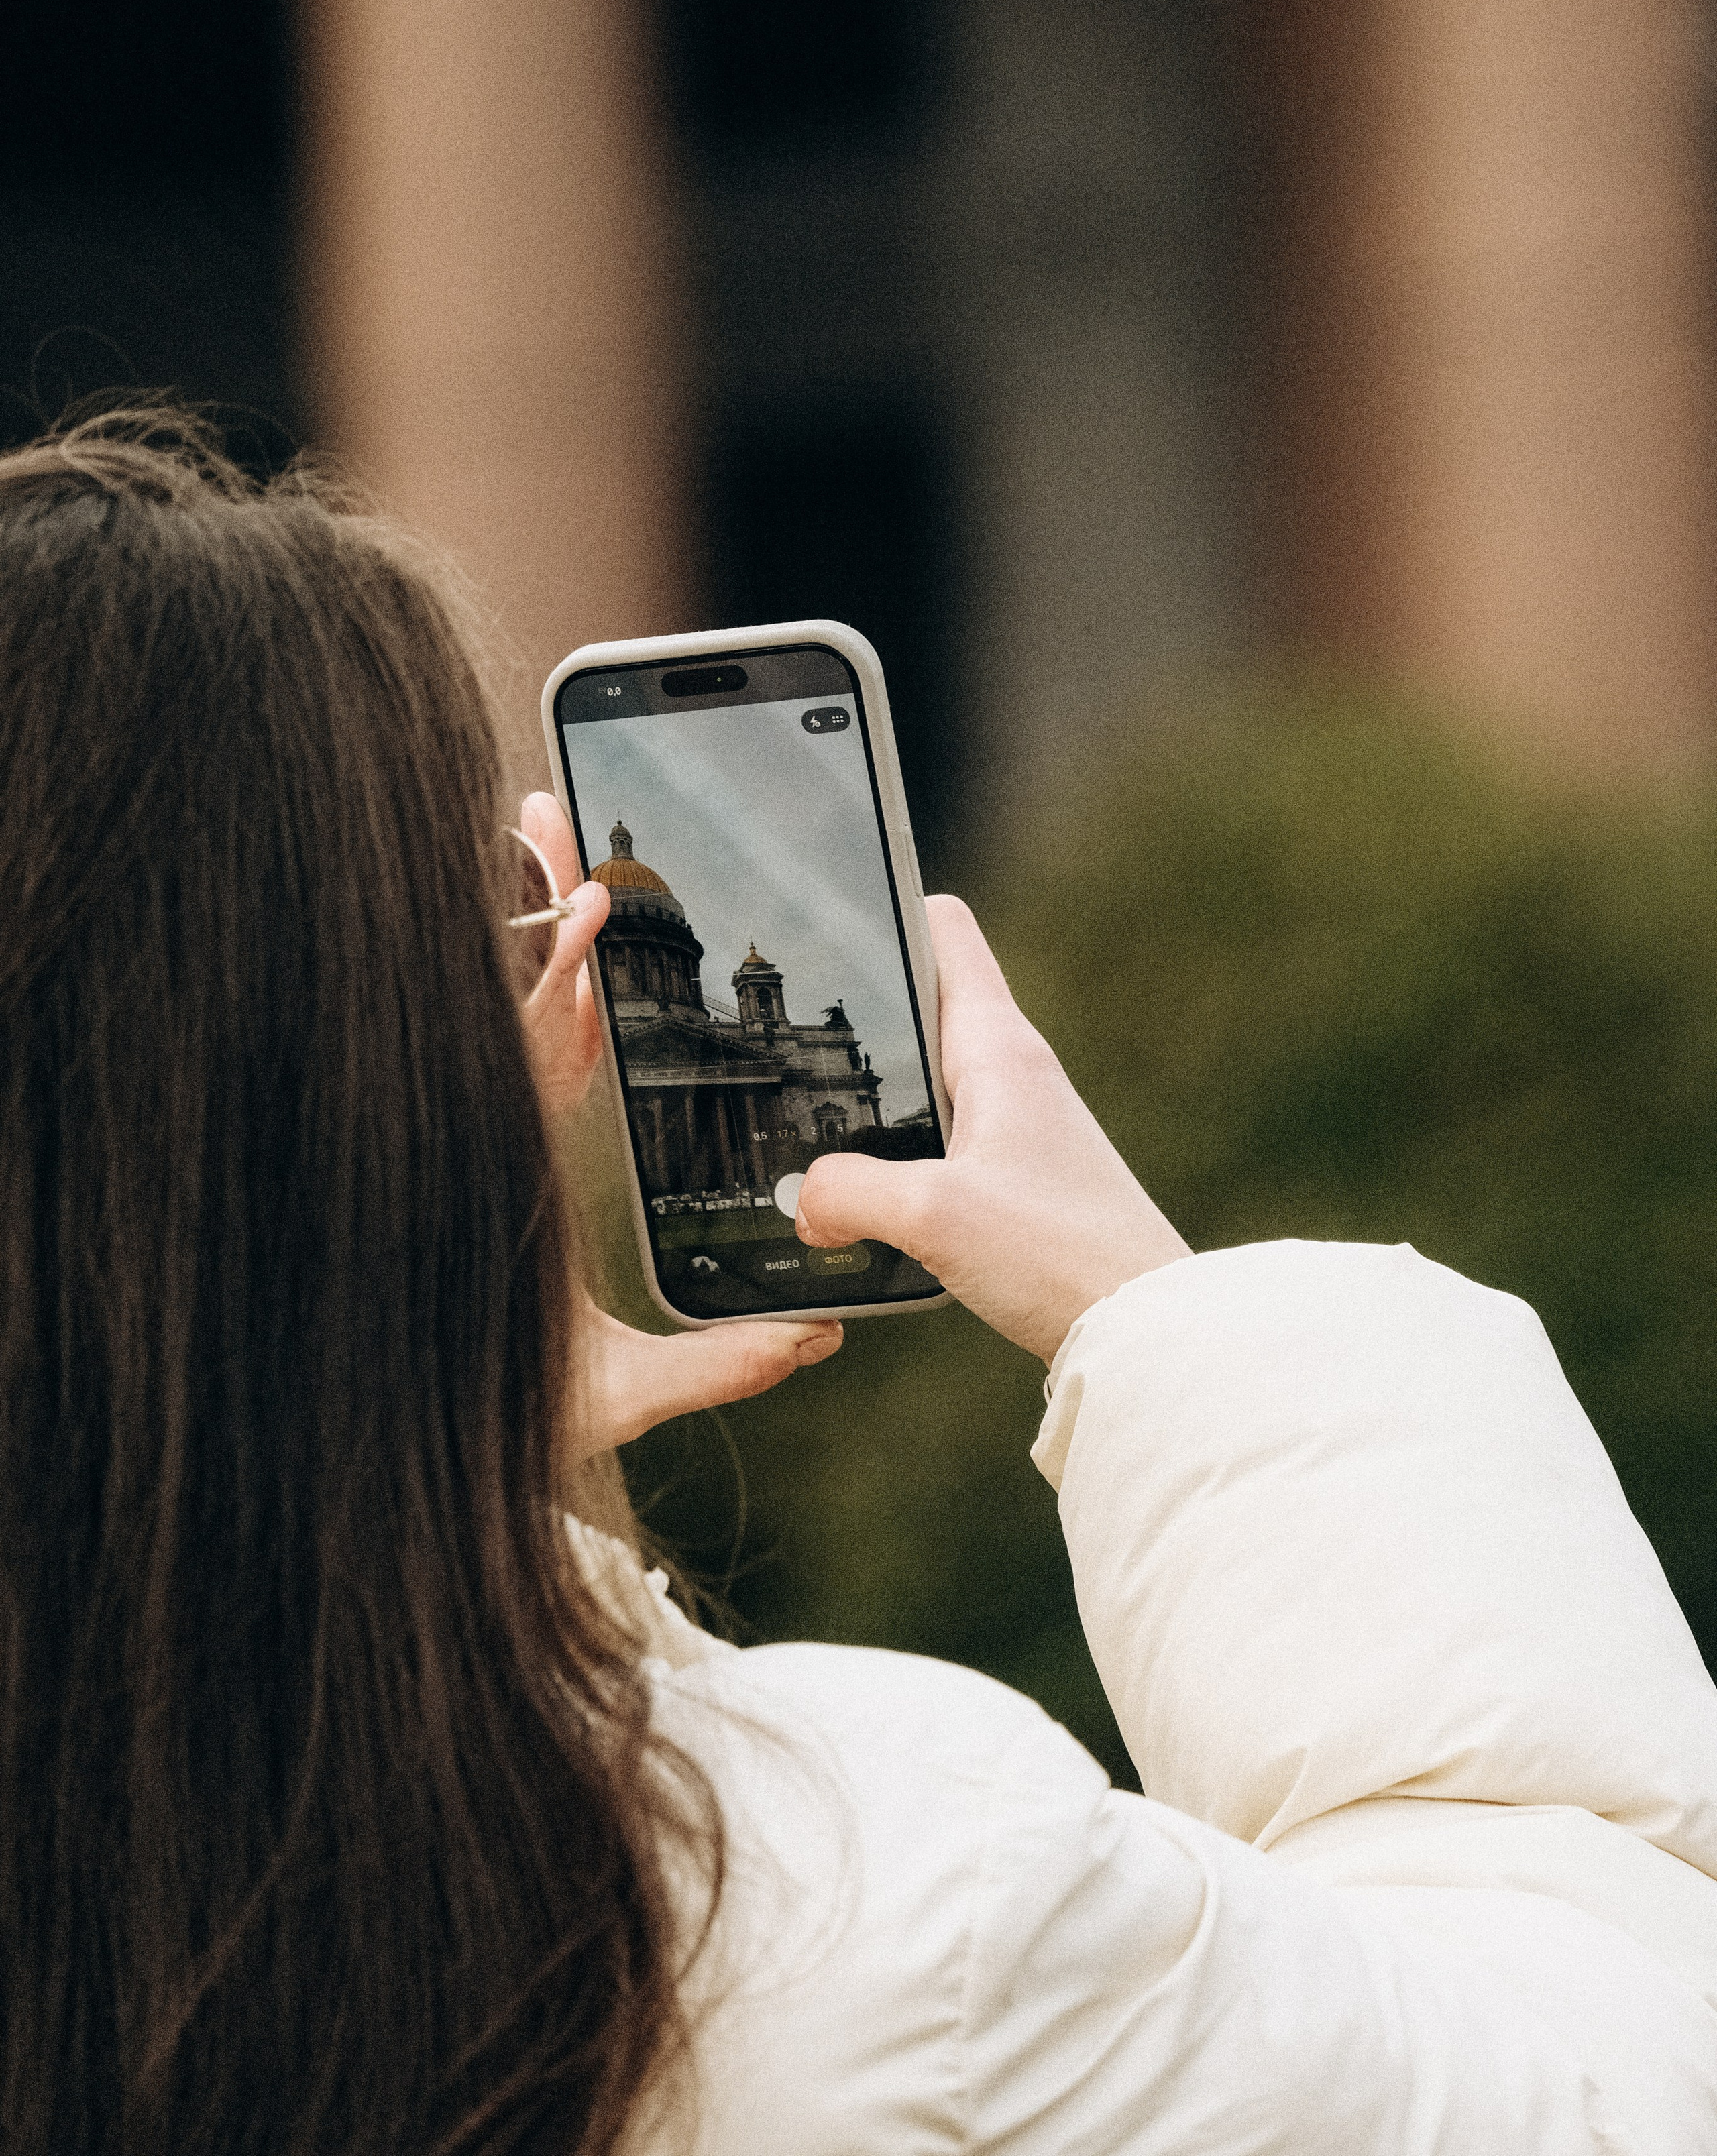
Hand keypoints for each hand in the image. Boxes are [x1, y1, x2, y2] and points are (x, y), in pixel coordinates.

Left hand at [516, 795, 845, 1450]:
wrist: (407, 1454)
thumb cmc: (505, 1425)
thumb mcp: (613, 1399)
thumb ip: (714, 1363)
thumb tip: (810, 1338)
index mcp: (503, 1184)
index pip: (528, 1060)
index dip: (554, 980)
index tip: (588, 908)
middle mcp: (484, 1146)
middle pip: (500, 999)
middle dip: (525, 900)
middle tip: (537, 807)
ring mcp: (480, 1138)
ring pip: (496, 1007)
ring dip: (517, 917)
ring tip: (536, 826)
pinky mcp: (487, 1145)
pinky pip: (510, 1045)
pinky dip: (533, 977)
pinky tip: (559, 924)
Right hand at [796, 896, 1188, 1364]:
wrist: (1146, 1329)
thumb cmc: (1061, 1253)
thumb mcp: (932, 1214)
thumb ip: (849, 1193)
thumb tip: (805, 1199)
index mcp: (998, 1047)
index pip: (946, 932)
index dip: (890, 908)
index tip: (833, 911)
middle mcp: (1012, 1075)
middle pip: (923, 1008)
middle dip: (861, 1015)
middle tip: (783, 1029)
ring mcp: (1018, 1129)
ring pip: (928, 1086)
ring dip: (874, 1102)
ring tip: (804, 1126)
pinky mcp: (1017, 1184)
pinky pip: (940, 1147)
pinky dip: (898, 1160)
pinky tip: (863, 1204)